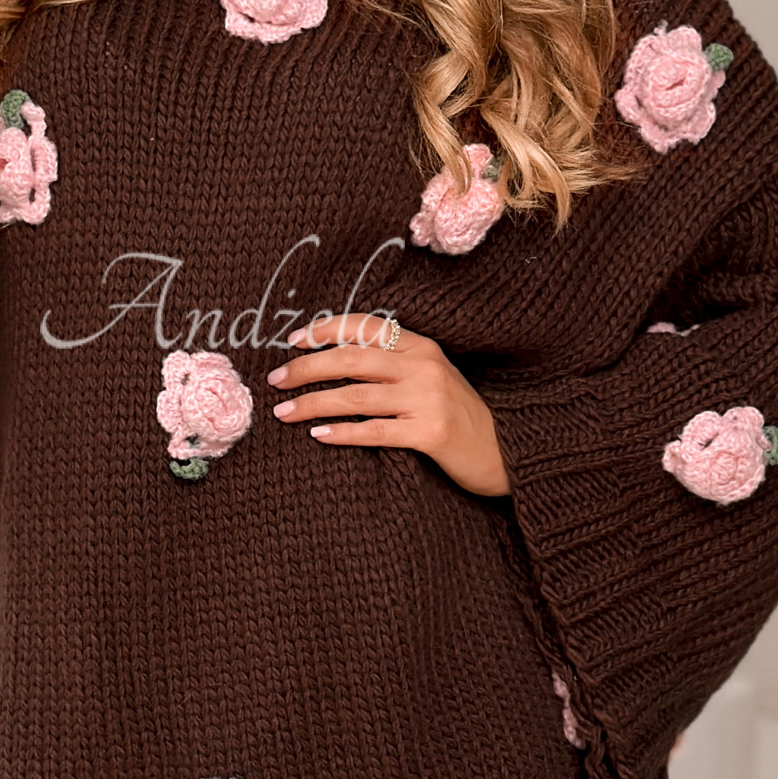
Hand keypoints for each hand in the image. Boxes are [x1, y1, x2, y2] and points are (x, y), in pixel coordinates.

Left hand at [266, 313, 509, 496]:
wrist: (502, 452)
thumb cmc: (455, 414)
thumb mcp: (428, 376)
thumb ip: (391, 363)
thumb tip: (330, 357)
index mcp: (421, 345)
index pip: (364, 326)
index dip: (325, 330)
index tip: (293, 342)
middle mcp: (423, 366)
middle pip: (351, 358)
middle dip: (306, 368)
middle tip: (276, 380)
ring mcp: (428, 399)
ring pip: (355, 396)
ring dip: (313, 403)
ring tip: (284, 412)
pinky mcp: (431, 432)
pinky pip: (375, 431)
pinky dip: (343, 432)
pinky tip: (319, 435)